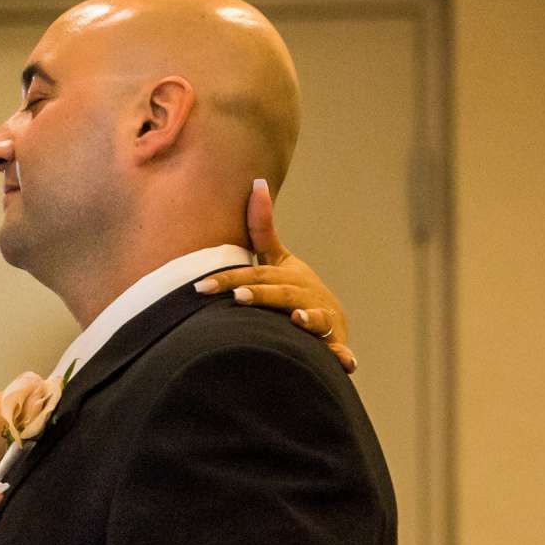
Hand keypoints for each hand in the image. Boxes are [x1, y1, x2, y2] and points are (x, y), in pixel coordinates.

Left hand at [192, 178, 358, 373]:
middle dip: (262, 296)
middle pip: (281, 295)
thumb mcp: (279, 261)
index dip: (229, 279)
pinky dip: (343, 355)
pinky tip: (344, 361)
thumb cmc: (294, 290)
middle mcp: (306, 295)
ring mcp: (323, 319)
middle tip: (239, 297)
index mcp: (288, 277)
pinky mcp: (336, 343)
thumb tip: (257, 183)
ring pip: (316, 319)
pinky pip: (341, 350)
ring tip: (297, 320)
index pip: (254, 276)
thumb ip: (262, 230)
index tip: (200, 285)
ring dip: (309, 320)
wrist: (331, 321)